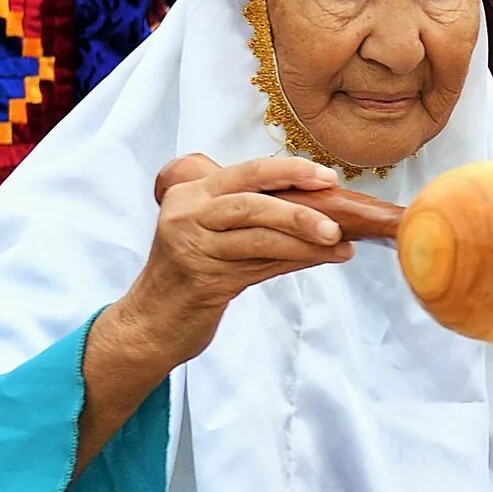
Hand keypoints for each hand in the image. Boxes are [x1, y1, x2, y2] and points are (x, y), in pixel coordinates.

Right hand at [113, 154, 352, 369]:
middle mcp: (187, 214)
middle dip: (299, 211)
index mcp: (192, 193)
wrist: (153, 320)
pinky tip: (322, 258)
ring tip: (339, 243)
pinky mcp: (203, 279)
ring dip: (304, 241)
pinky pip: (259, 266)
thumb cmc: (193, 272)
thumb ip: (259, 219)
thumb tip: (325, 211)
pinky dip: (296, 260)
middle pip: (251, 204)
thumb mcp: (220, 235)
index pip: (246, 172)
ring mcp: (192, 247)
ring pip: (258, 237)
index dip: (290, 172)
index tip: (326, 177)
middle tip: (337, 223)